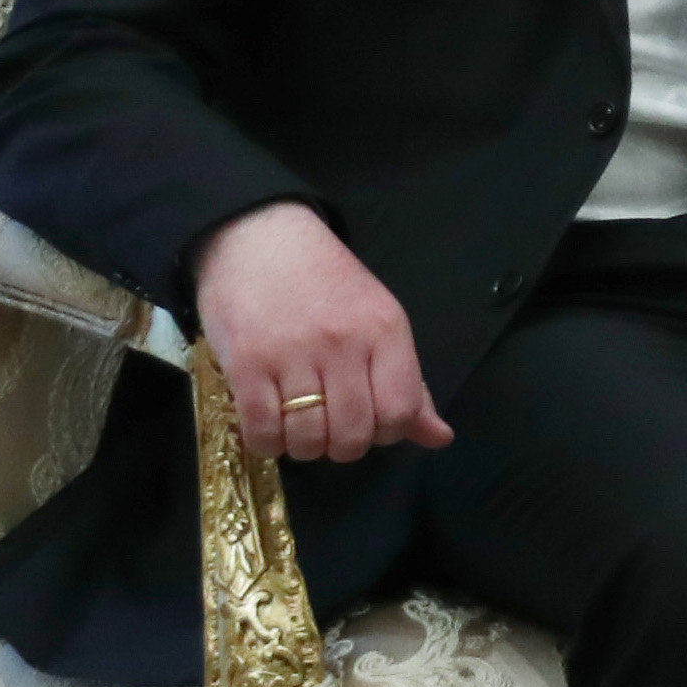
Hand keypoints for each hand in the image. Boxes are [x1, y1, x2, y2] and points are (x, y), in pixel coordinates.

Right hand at [191, 201, 450, 465]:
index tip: (368, 421)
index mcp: (385, 331)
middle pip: (354, 435)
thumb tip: (440, 437)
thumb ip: (408, 383)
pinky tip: (269, 426)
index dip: (386, 433)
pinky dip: (267, 443)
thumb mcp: (379, 321)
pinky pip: (263, 433)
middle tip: (329, 427)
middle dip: (343, 446)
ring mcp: (293, 354)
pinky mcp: (247, 365)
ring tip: (297, 424)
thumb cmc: (325, 283)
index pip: (401, 412)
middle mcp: (344, 344)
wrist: (259, 239)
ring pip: (308, 440)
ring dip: (303, 447)